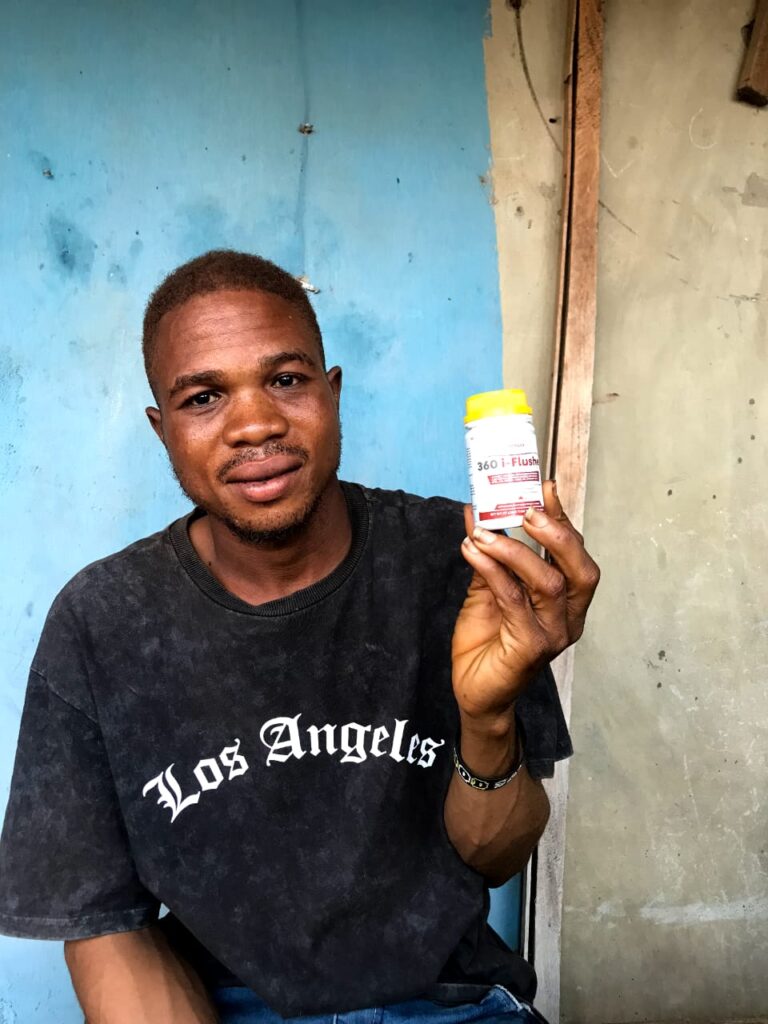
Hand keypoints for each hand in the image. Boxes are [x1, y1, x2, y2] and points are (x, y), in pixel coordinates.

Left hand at [452, 480, 599, 728]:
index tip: (544, 487)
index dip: (563, 519)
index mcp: (567, 601)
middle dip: (557, 534)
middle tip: (526, 510)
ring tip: (484, 532)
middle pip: (581, 570)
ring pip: (549, 583)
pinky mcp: (531, 649)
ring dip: (516, 551)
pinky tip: (473, 552)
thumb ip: (491, 557)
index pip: (575, 555)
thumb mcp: (488, 591)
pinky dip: (493, 571)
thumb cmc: (487, 642)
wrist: (474, 693)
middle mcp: (569, 617)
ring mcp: (554, 635)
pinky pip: (514, 601)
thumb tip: (477, 514)